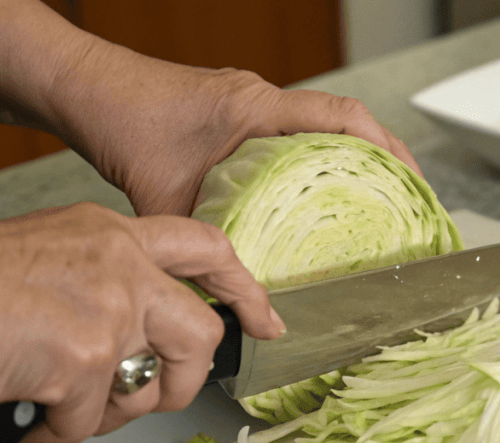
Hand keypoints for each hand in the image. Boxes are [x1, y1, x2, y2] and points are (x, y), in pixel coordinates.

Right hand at [0, 203, 284, 442]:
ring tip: (78, 404)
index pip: (207, 250)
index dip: (244, 289)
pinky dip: (63, 430)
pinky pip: (92, 421)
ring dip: (117, 412)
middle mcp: (125, 270)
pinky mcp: (83, 361)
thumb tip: (140, 329)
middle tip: (161, 393)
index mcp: (119, 236)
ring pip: (150, 388)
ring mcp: (109, 315)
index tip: (265, 321)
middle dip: (186, 379)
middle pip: (200, 336)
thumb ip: (110, 275)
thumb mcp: (57, 247)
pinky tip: (40, 415)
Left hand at [57, 51, 423, 216]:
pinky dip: (321, 161)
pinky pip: (298, 136)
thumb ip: (199, 245)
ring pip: (324, 128)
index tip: (413, 182)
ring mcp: (253, 104)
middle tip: (409, 200)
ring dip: (355, 159)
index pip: (342, 118)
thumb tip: (227, 295)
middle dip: (384, 159)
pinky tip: (322, 194)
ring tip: (379, 200)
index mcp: (257, 109)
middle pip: (346, 123)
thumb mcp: (165, 194)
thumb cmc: (122, 121)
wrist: (86, 91)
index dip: (388, 149)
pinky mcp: (240, 115)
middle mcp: (262, 100)